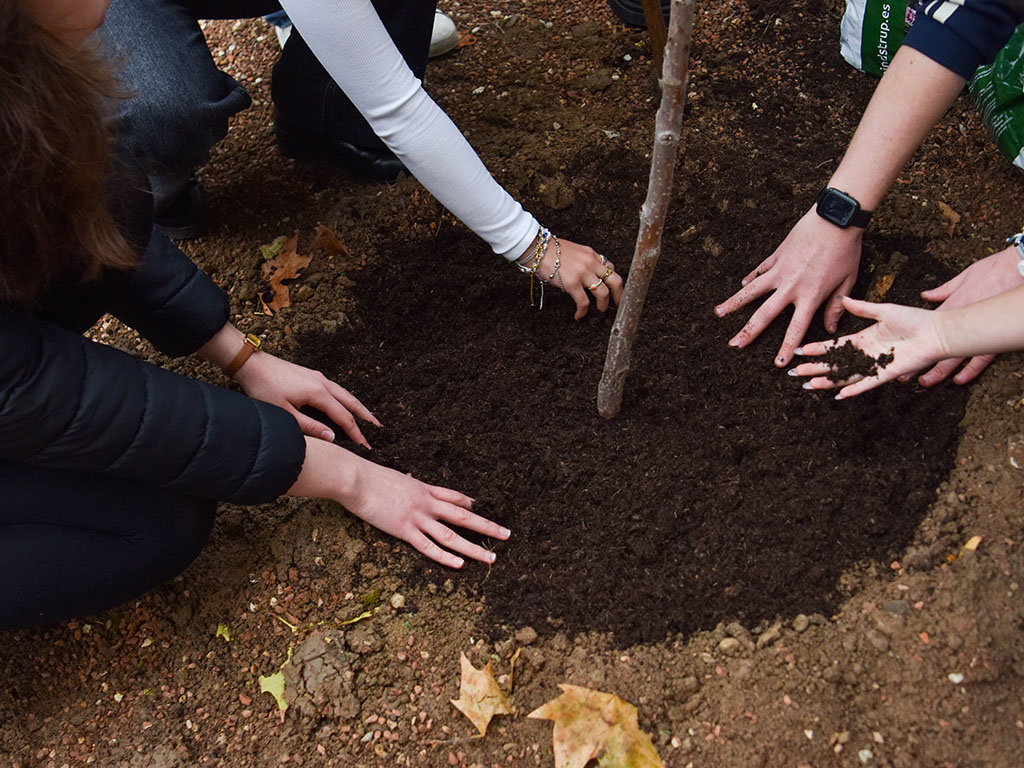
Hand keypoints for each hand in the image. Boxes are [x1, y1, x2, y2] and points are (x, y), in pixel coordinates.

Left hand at [233, 352, 379, 447]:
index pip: (344, 417)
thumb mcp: (285, 413)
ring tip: (367, 416)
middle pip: (351, 401)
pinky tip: (344, 403)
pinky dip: (345, 398)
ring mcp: (317, 377)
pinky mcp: (310, 375)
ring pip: (344, 393)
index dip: (356, 432)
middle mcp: (322, 383)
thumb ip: (310, 427)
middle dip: (365, 416)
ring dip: (357, 406)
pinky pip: (335, 389)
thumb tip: (332, 437)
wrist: (251, 363)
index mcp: (318, 393)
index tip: (366, 445)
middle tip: (378, 428)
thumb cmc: (264, 388)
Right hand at [343, 455, 507, 567]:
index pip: (454, 496)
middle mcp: (427, 503)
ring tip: (491, 558)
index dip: (469, 503)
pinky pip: (428, 547)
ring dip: (473, 548)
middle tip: (506, 535)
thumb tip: (408, 477)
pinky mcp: (404, 530)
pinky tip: (460, 564)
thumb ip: (405, 481)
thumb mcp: (395, 477)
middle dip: (486, 527)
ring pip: (452, 535)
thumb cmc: (370, 476)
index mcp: (424, 488)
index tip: (480, 507)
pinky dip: (445, 557)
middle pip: (463, 516)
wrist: (356, 479)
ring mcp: (418, 517)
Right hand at [524, 236, 623, 319]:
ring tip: (600, 311)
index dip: (613, 281)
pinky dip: (583, 311)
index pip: (610, 268)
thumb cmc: (550, 251)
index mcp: (592, 254)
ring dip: (603, 305)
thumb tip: (586, 274)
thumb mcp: (573, 251)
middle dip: (619, 295)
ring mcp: (583, 273)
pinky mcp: (572, 283)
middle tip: (617, 304)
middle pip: (615, 280)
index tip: (612, 290)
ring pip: (603, 293)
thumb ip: (583, 261)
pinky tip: (579, 315)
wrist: (536, 248)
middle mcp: (591, 263)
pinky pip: (584, 302)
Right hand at [714, 207, 863, 366]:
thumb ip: (836, 307)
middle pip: (765, 314)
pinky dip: (750, 278)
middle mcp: (790, 286)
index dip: (787, 347)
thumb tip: (830, 329)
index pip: (796, 328)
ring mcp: (780, 270)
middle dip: (748, 331)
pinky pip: (760, 270)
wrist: (836, 219)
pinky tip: (740, 285)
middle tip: (734, 345)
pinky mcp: (776, 255)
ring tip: (718, 313)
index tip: (778, 363)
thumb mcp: (847, 282)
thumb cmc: (846, 251)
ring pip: (752, 290)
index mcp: (810, 295)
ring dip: (734, 303)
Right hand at [789, 296, 945, 398]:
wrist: (938, 332)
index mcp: (864, 339)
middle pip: (835, 363)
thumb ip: (862, 308)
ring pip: (846, 375)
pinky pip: (867, 383)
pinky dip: (854, 389)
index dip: (818, 349)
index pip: (835, 346)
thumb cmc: (914, 320)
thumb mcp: (884, 310)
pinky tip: (839, 395)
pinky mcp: (888, 373)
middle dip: (814, 368)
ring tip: (809, 385)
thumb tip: (842, 299)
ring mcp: (876, 365)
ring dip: (827, 380)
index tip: (801, 351)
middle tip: (795, 373)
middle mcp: (866, 354)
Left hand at [910, 247, 1022, 385]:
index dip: (912, 341)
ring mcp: (976, 332)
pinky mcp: (993, 337)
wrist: (1018, 270)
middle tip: (905, 375)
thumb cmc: (993, 271)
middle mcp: (960, 322)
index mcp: (951, 307)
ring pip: (954, 357)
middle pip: (935, 347)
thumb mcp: (964, 277)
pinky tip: (960, 379)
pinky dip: (970, 370)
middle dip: (919, 362)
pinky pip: (980, 359)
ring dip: (939, 371)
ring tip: (926, 381)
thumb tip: (926, 295)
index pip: (927, 327)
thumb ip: (944, 290)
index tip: (899, 350)